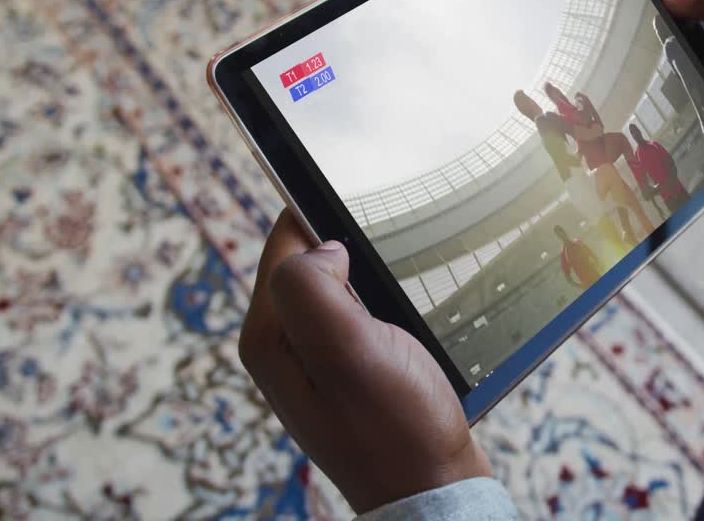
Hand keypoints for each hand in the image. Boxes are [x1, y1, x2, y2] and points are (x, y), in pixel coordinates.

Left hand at [239, 210, 490, 512]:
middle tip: (392, 264)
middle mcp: (284, 345)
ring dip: (373, 278)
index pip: (283, 240)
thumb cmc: (397, 427)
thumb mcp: (347, 351)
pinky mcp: (350, 369)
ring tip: (404, 293)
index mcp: (268, 336)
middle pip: (311, 260)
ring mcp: (317, 359)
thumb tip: (321, 246)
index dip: (323, 216)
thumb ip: (312, 289)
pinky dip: (387, 304)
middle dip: (352, 249)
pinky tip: (409, 317)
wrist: (435, 488)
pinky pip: (362, 312)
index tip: (368, 215)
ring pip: (342, 285)